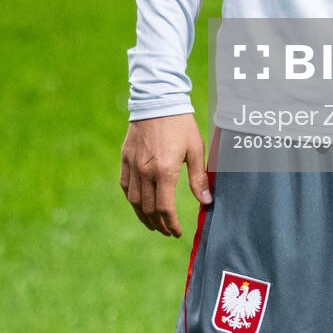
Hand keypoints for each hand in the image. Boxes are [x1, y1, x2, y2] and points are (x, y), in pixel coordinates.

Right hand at [119, 114, 211, 237]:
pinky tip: (139, 205)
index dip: (171, 224)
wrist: (157, 100)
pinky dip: (132, 200)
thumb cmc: (181, 124)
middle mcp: (145, 171)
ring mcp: (133, 165)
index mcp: (165, 170)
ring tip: (153, 224)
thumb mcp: (196, 149)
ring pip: (134, 201)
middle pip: (149, 209)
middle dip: (159, 224)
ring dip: (144, 216)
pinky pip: (126, 186)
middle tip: (167, 231)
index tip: (177, 232)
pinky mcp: (125, 158)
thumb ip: (198, 178)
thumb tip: (206, 201)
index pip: (165, 208)